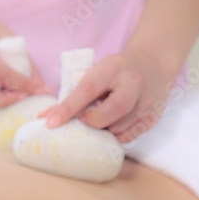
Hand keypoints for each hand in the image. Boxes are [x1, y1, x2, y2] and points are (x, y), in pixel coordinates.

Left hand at [39, 50, 173, 142]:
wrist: (153, 64)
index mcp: (113, 67)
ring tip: (100, 122)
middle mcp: (133, 82)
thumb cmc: (115, 71)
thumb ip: (73, 95)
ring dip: (105, 131)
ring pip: (122, 127)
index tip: (50, 123)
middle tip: (86, 120)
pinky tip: (113, 126)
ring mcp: (147, 100)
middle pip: (114, 109)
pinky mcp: (154, 115)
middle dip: (94, 121)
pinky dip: (117, 135)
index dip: (68, 108)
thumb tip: (44, 118)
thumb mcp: (96, 73)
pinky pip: (131, 135)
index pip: (88, 89)